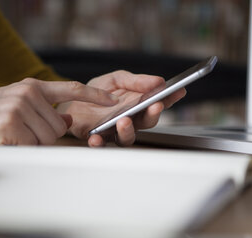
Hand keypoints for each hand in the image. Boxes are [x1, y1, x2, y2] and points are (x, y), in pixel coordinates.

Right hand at [0, 78, 117, 144]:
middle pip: (60, 126)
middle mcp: (29, 93)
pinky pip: (33, 145)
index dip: (94, 95)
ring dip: (33, 142)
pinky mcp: (12, 124)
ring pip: (49, 137)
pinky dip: (22, 147)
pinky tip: (6, 139)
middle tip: (22, 131)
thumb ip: (43, 109)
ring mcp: (20, 107)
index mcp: (31, 86)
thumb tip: (68, 120)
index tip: (112, 100)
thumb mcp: (15, 103)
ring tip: (11, 134)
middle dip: (45, 134)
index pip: (71, 88)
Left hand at [61, 70, 185, 146]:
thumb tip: (158, 80)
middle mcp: (130, 120)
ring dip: (128, 130)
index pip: (157, 102)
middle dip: (153, 114)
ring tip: (124, 120)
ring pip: (128, 137)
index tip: (179, 90)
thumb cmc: (97, 92)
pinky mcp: (98, 137)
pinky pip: (101, 143)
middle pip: (147, 122)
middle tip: (155, 105)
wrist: (73, 100)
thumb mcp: (117, 79)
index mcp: (137, 105)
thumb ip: (136, 81)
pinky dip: (99, 142)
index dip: (170, 98)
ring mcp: (114, 130)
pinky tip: (96, 137)